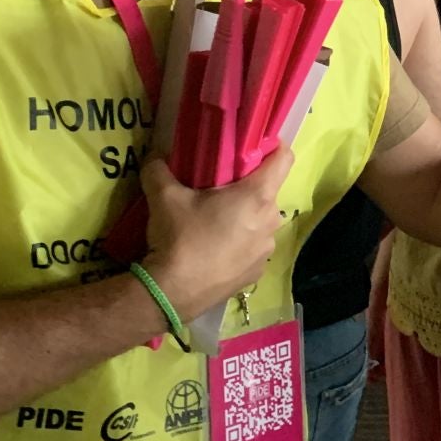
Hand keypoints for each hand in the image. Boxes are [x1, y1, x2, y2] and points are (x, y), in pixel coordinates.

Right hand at [141, 146, 292, 321]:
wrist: (171, 293)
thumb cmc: (178, 237)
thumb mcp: (163, 196)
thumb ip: (160, 168)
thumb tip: (156, 154)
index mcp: (258, 196)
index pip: (284, 158)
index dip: (272, 147)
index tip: (254, 146)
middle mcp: (271, 220)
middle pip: (268, 191)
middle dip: (247, 186)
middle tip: (219, 187)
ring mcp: (266, 249)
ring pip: (261, 221)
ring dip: (244, 216)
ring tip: (214, 221)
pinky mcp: (257, 272)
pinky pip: (253, 247)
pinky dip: (240, 243)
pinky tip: (215, 249)